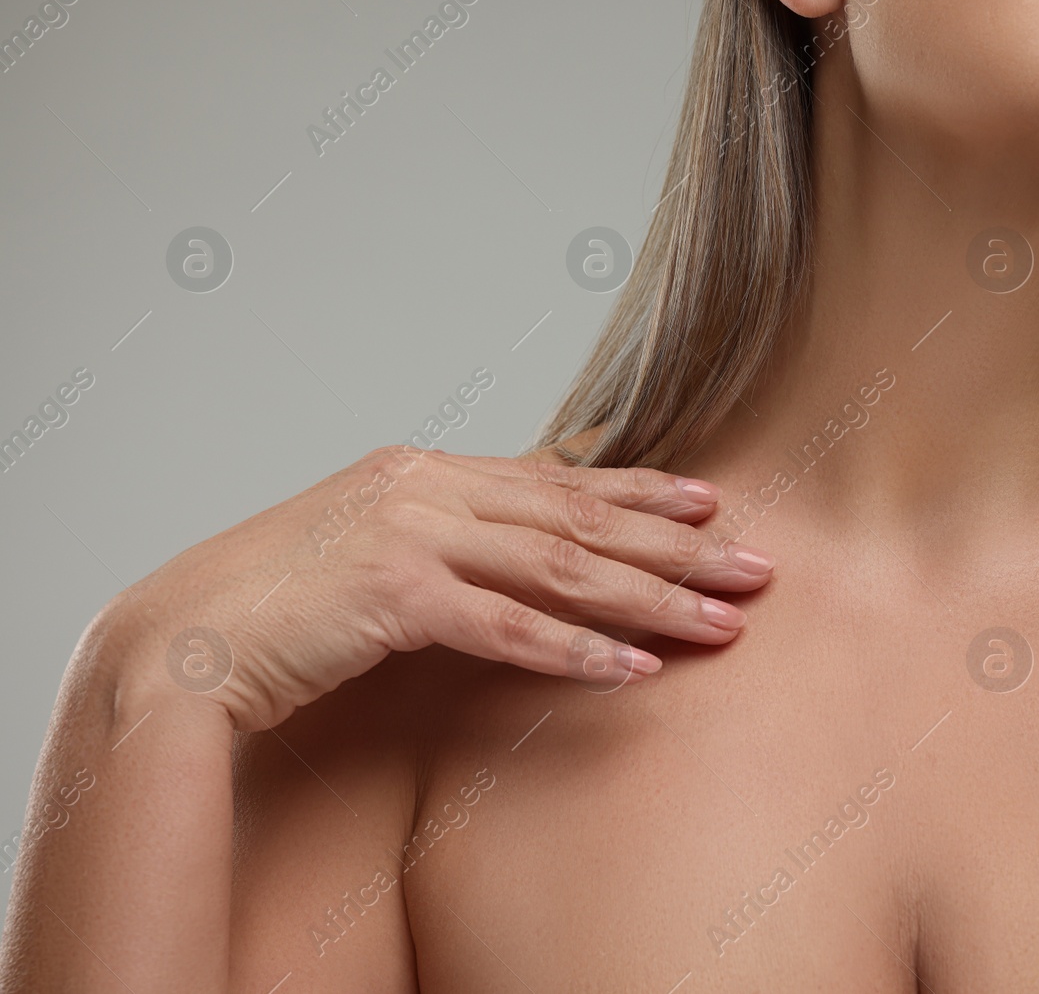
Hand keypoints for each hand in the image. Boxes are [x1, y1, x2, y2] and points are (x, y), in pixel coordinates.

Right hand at [98, 445, 773, 730]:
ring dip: (651, 598)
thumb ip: (447, 534)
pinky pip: (504, 628)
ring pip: (561, 566)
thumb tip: (517, 541)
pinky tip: (634, 670)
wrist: (179, 639)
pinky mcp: (391, 594)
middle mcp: (427, 487)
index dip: (643, 492)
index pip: (560, 479)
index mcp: (427, 470)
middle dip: (678, 546)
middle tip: (758, 567)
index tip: (714, 503)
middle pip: (581, 518)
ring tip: (724, 621)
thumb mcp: (370, 545)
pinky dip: (575, 651)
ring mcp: (409, 533)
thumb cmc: (276, 603)